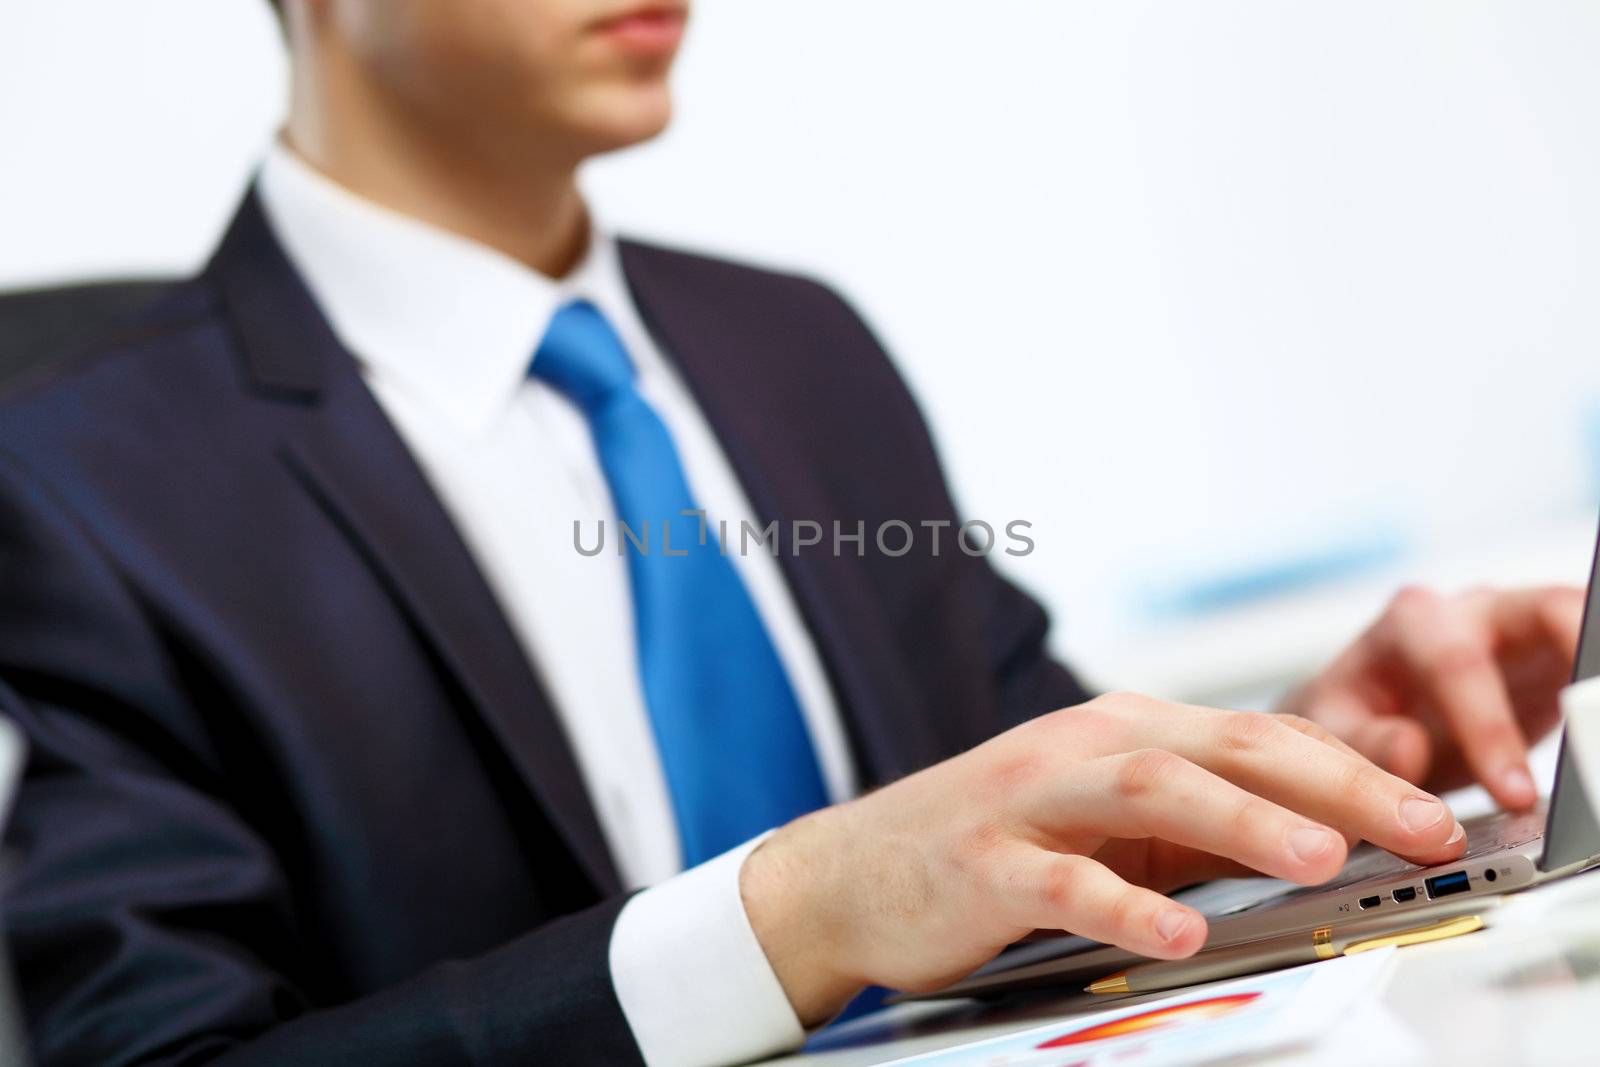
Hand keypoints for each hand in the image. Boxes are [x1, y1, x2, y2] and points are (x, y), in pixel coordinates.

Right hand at [739, 692, 1463, 1023]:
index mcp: (1119, 734)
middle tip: (1415, 824)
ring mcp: (1028, 802)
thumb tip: (1322, 833)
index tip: (1430, 805)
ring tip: (1320, 856)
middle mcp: (1080, 750)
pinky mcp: (984, 862)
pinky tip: (1180, 929)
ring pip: (1148, 789)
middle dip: (1327, 782)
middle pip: (1217, 746)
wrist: (850, 872)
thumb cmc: (991, 847)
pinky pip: (1062, 879)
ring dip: (1242, 819)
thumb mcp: (1106, 827)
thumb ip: (1199, 824)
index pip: (1252, 734)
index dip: (1349, 766)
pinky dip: (1126, 901)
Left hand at [1280, 584, 1582, 810]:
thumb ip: (1364, 741)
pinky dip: (1595, 683)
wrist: (1360, 713)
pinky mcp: (1551, 658)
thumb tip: (1408, 748)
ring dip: (1595, 668)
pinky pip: (1584, 657)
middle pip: (1543, 611)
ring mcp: (1518, 629)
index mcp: (1411, 625)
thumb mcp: (1332, 731)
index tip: (1513, 793)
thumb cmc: (1345, 715)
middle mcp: (1471, 613)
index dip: (1490, 728)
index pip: (1457, 665)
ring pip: (1575, 622)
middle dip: (1579, 661)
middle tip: (1597, 729)